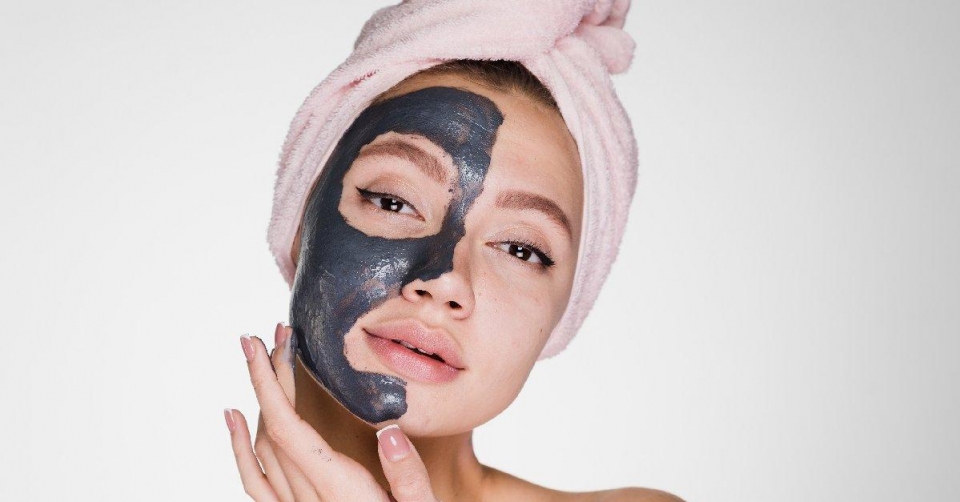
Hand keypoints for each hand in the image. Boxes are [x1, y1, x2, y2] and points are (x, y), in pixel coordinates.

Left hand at [224, 324, 439, 501]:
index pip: (287, 427)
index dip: (270, 382)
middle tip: (269, 333)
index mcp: (339, 491)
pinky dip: (238, 447)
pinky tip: (233, 419)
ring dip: (258, 401)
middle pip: (271, 429)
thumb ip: (407, 477)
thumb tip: (388, 431)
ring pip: (260, 449)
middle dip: (267, 376)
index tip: (266, 343)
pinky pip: (254, 482)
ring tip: (262, 359)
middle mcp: (309, 500)